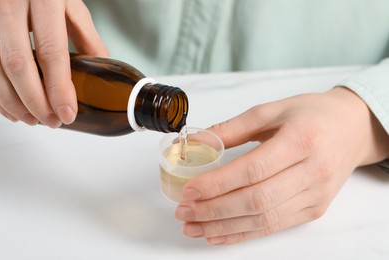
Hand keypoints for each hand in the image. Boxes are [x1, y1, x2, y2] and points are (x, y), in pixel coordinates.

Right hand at [0, 0, 108, 126]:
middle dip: (36, 102)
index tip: (67, 113)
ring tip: (33, 119)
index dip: (59, 89)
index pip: (51, 52)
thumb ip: (86, 38)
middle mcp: (11, 5)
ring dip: (13, 102)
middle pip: (19, 65)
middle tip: (52, 121)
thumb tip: (99, 71)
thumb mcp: (71, 5)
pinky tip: (11, 106)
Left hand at [175, 87, 388, 244]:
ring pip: (263, 220)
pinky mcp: (314, 209)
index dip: (218, 184)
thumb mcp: (271, 110)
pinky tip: (218, 234)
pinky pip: (274, 227)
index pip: (253, 170)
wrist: (351, 128)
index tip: (189, 190)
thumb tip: (194, 142)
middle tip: (184, 212)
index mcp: (301, 140)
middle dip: (214, 210)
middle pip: (256, 200)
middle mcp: (313, 171)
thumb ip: (232, 128)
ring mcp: (315, 195)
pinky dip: (242, 233)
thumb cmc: (311, 114)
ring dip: (224, 227)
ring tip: (193, 226)